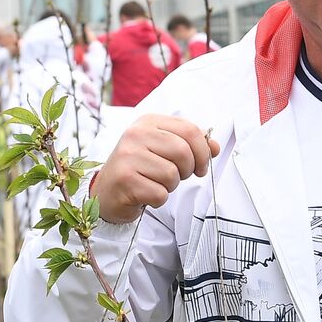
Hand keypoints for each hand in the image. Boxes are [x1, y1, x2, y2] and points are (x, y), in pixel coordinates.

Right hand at [92, 114, 220, 223]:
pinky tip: (146, 193)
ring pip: (172, 174)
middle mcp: (135, 135)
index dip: (203, 151)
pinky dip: (159, 198)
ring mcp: (127, 156)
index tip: (201, 165)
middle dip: (187, 170)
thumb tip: (214, 147)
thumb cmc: (141, 168)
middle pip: (183, 152)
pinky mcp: (124, 180)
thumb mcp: (165, 149)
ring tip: (156, 183)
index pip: (190, 130)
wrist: (107, 191)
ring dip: (170, 185)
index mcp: (149, 122)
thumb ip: (191, 144)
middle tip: (178, 176)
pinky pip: (160, 193)